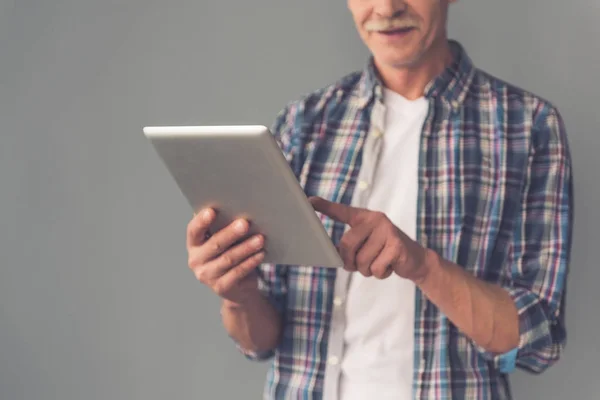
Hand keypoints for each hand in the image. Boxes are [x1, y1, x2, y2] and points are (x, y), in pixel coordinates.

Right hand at [186, 208, 265, 304]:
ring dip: (246, 247)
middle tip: (245, 223)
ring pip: (228, 258)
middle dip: (230, 233)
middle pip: (214, 244)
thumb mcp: (224, 242)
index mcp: (194, 245)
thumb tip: (240, 213)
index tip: (212, 211)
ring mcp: (208, 276)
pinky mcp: (221, 287)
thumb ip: (224, 228)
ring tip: (260, 239)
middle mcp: (196, 261)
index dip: (201, 221)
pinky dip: (251, 262)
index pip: (193, 231)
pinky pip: (238, 272)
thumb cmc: (229, 254)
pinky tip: (261, 253)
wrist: (237, 287)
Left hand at [309, 196, 428, 280]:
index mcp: (364, 218)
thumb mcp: (365, 246)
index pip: (342, 211)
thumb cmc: (383, 252)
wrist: (415, 260)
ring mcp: (387, 230)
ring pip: (362, 261)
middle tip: (358, 265)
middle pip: (347, 245)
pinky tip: (389, 266)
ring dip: (367, 270)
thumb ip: (350, 246)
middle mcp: (375, 219)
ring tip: (378, 263)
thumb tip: (332, 253)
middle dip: (350, 262)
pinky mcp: (397, 245)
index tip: (309, 201)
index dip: (325, 206)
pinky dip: (380, 274)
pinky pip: (376, 268)